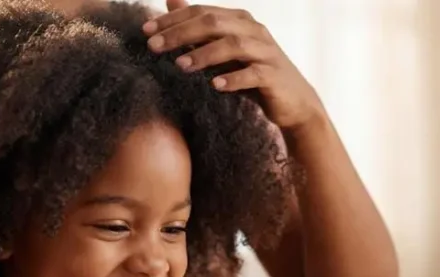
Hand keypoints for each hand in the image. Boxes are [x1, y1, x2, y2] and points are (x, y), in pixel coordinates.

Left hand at [145, 1, 325, 130]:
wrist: (294, 103)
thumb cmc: (253, 74)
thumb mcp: (223, 50)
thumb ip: (199, 27)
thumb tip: (171, 1)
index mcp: (240, 20)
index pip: (202, 12)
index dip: (173, 20)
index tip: (145, 31)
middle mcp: (254, 31)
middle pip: (214, 22)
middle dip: (181, 33)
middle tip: (154, 46)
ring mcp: (266, 53)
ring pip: (234, 45)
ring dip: (205, 54)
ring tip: (180, 65)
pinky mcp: (274, 76)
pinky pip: (253, 74)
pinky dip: (233, 78)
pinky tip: (215, 85)